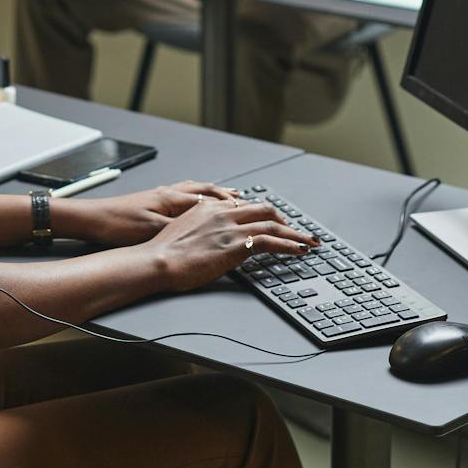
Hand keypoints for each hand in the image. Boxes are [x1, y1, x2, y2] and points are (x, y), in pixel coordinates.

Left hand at [56, 181, 240, 246]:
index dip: (233, 206)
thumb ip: (181, 229)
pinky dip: (198, 196)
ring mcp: (162, 195)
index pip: (211, 199)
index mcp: (173, 199)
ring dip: (215, 194)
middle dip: (229, 196)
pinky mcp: (153, 201)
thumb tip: (206, 231)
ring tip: (230, 196)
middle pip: (207, 191)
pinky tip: (200, 202)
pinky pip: (184, 195)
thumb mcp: (154, 230)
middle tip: (248, 200)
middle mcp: (170, 193)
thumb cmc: (119, 224)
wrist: (93, 218)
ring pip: (196, 190)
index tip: (250, 209)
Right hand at [140, 196, 316, 292]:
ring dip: (295, 233)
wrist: (158, 261)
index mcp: (209, 208)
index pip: (245, 206)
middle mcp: (222, 213)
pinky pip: (271, 241)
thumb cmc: (164, 253)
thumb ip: (202, 229)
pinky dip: (290, 244)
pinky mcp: (237, 245)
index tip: (273, 221)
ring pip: (273, 224)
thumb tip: (212, 240)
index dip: (263, 214)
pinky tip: (299, 250)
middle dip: (284, 219)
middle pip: (263, 209)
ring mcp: (231, 228)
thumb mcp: (183, 232)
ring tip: (308, 241)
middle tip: (296, 230)